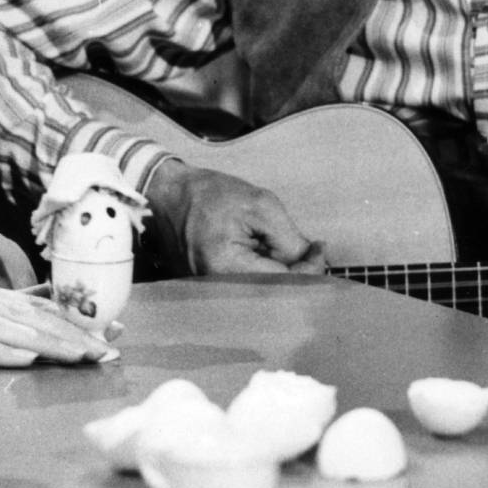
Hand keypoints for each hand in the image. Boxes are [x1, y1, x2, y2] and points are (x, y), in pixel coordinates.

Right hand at [0, 252, 112, 367]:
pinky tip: (26, 357)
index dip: (70, 322)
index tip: (106, 337)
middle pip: (31, 317)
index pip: (31, 306)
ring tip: (85, 357)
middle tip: (113, 353)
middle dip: (75, 336)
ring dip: (50, 344)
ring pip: (8, 329)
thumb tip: (3, 341)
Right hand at [144, 160, 322, 275]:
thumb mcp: (260, 205)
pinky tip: (260, 253)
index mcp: (225, 268)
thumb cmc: (210, 194)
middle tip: (308, 249)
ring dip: (278, 272)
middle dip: (295, 272)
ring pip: (261, 292)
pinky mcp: (205, 290)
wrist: (167, 194)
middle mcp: (214, 288)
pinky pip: (245, 288)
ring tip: (273, 244)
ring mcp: (207, 292)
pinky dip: (261, 273)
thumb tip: (311, 260)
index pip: (283, 282)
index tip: (320, 248)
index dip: (310, 268)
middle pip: (273, 293)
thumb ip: (289, 238)